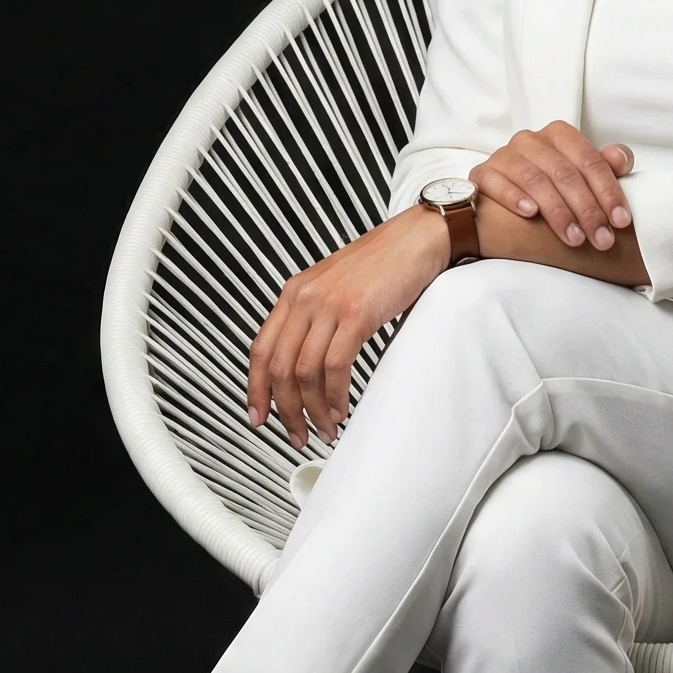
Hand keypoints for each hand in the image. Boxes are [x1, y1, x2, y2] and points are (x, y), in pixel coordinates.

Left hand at [247, 207, 448, 448]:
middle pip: (279, 367)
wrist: (416, 239)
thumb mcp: (335, 287)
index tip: (259, 416)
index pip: (260, 349)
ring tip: (326, 427)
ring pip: (305, 372)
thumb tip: (307, 363)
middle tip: (297, 434)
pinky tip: (343, 408)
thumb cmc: (384, 264)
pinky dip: (336, 395)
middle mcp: (304, 298)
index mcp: (294, 292)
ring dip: (314, 409)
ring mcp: (328, 305)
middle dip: (285, 410)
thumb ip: (315, 317)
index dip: (256, 389)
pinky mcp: (355, 314)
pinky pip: (335, 366)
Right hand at [470, 124, 634, 249]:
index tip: (622, 222)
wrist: (502, 199)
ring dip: (558, 212)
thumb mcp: (580, 175)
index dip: (609, 192)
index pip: (590, 161)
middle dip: (587, 210)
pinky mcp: (482, 173)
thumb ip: (605, 166)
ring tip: (574, 239)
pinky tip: (530, 214)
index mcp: (559, 135)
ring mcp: (504, 155)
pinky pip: (496, 182)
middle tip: (602, 240)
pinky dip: (514, 197)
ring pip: (535, 180)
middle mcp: (531, 140)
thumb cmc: (550, 187)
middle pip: (565, 174)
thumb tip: (619, 160)